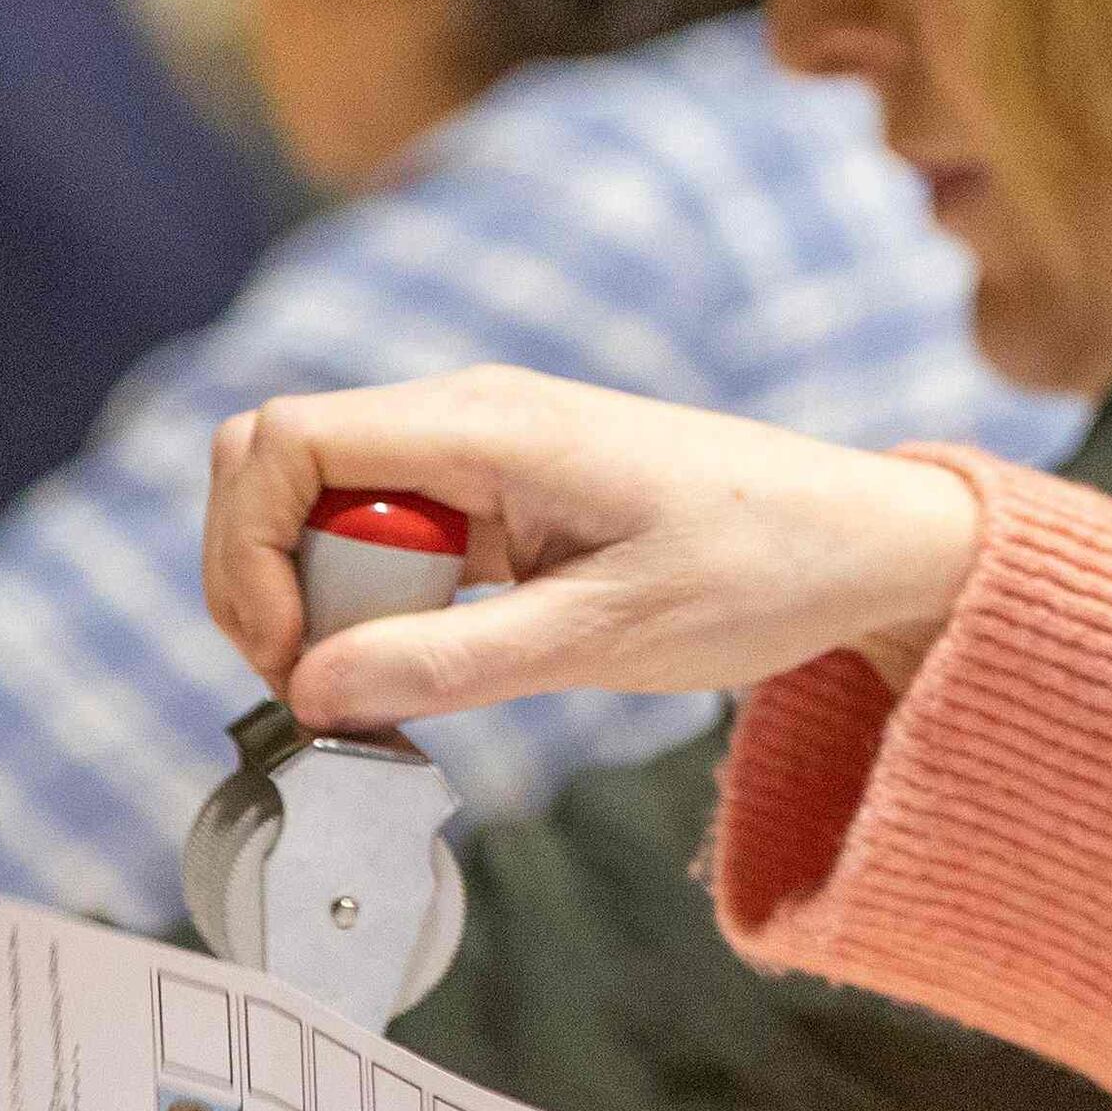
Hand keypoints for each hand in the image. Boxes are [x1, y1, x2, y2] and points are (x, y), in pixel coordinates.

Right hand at [201, 368, 988, 730]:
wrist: (867, 543)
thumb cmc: (762, 571)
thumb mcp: (608, 635)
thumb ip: (454, 662)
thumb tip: (313, 693)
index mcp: (485, 422)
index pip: (283, 441)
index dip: (245, 551)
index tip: (289, 662)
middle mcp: (467, 417)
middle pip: (280, 468)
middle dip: (267, 580)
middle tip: (325, 690)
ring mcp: (481, 455)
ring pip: (327, 507)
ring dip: (323, 600)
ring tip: (383, 692)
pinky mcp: (503, 499)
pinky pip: (393, 537)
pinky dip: (380, 604)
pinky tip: (425, 670)